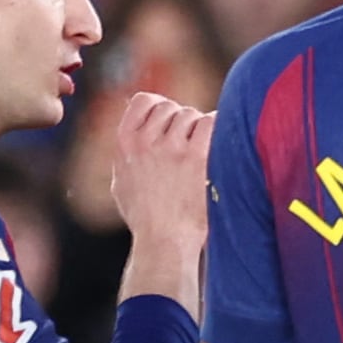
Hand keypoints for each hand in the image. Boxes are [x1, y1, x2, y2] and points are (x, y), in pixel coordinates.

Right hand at [108, 93, 212, 245]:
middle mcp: (146, 140)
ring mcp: (172, 147)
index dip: (161, 106)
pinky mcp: (196, 157)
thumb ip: (127, 155)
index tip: (170, 120)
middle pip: (173, 108)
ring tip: (203, 153)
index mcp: (125, 142)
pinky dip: (218, 131)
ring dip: (200, 130)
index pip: (144, 101)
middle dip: (183, 122)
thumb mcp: (121, 183)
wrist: (165, 242)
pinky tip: (221, 147)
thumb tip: (136, 132)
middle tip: (191, 145)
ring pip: (192, 115)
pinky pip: (211, 123)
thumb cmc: (145, 219)